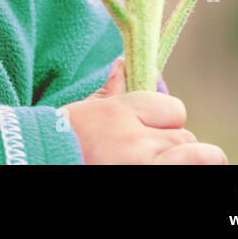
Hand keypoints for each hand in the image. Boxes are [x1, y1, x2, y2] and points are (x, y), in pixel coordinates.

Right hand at [59, 57, 228, 164]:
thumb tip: (121, 63)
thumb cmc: (67, 139)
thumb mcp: (87, 111)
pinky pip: (192, 164)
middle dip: (169, 142)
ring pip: (189, 155)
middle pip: (184, 135)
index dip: (166, 120)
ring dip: (177, 158)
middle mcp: (136, 137)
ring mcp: (144, 162)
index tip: (153, 129)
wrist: (46, 158)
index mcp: (119, 112)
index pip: (175, 110)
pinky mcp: (150, 175)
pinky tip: (178, 163)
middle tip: (145, 151)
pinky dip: (191, 163)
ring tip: (152, 160)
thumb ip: (112, 90)